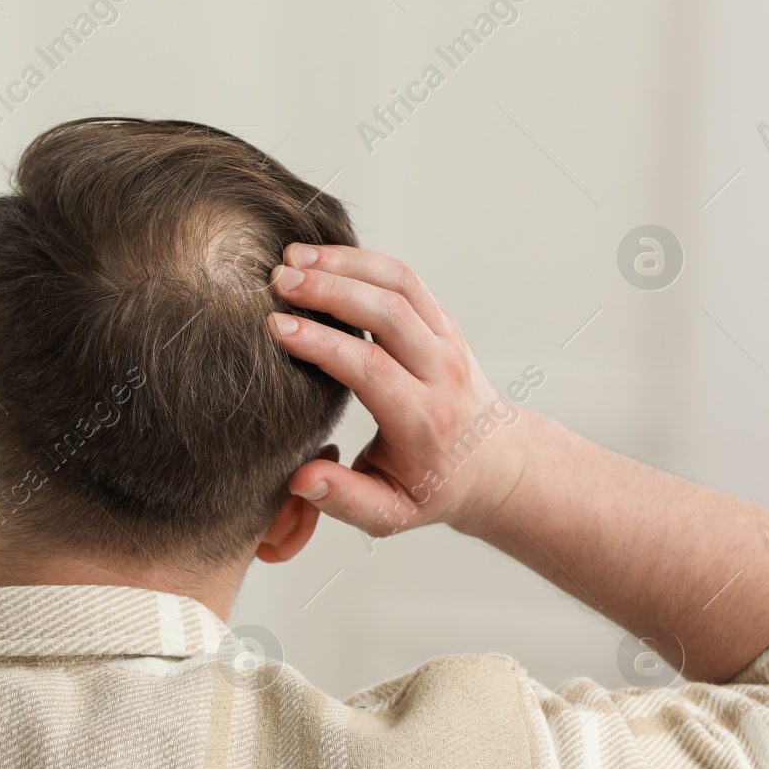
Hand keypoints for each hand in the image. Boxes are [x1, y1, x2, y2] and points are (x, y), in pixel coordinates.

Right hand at [267, 244, 531, 538]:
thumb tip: (301, 480)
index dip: (322, 344)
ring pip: (401, 284)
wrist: (493, 464)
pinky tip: (322, 256)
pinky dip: (365, 260)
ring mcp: (447, 341)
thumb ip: (346, 499)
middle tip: (277, 280)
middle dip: (331, 290)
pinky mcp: (443, 322)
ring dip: (346, 263)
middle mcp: (441, 373)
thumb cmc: (431, 489)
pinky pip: (407, 279)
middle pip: (388, 314)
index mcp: (423, 420)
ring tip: (293, 256)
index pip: (371, 370)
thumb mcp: (390, 513)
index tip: (275, 327)